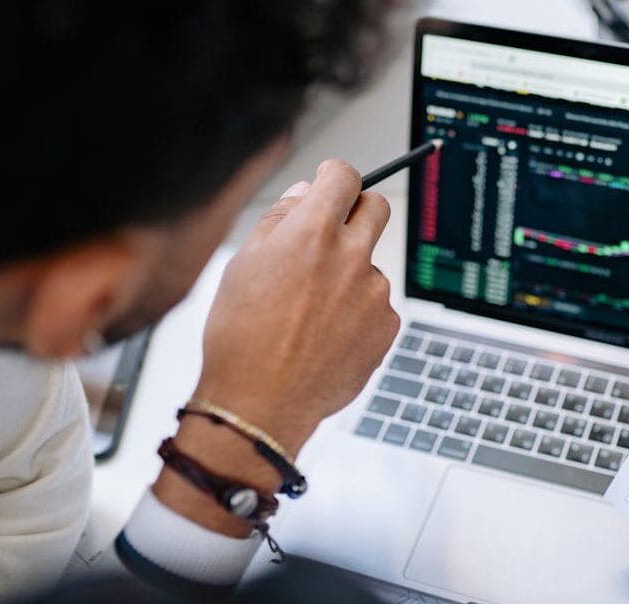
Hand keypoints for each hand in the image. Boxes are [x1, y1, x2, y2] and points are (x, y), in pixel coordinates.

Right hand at [193, 159, 398, 456]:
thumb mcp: (242, 264)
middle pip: (376, 208)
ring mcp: (374, 293)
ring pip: (370, 264)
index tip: (331, 180)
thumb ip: (280, 220)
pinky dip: (357, 312)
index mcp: (311, 233)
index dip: (335, 175)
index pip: (344, 177)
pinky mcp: (387, 325)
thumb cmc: (241, 337)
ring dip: (349, 274)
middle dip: (356, 210)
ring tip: (310, 311)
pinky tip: (326, 335)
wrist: (260, 403)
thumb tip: (305, 194)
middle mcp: (350, 257)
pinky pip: (376, 304)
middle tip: (334, 229)